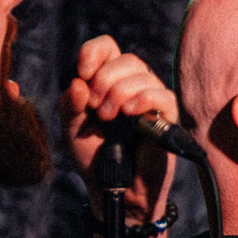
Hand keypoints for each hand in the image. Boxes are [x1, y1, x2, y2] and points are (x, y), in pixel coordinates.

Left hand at [64, 36, 176, 221]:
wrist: (112, 190)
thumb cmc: (93, 159)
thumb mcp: (72, 130)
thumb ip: (70, 106)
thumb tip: (78, 84)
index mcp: (108, 81)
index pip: (107, 47)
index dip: (94, 53)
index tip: (82, 75)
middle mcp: (132, 86)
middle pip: (126, 59)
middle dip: (104, 79)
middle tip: (94, 107)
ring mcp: (152, 101)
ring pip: (143, 75)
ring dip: (120, 92)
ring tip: (108, 118)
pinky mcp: (167, 119)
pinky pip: (162, 96)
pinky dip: (143, 99)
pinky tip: (129, 113)